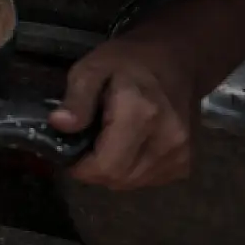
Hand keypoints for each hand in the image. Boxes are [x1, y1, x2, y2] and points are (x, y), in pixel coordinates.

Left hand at [52, 36, 198, 191]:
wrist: (177, 60)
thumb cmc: (129, 61)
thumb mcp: (92, 67)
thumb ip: (77, 98)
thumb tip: (60, 125)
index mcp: (140, 115)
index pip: (106, 166)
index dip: (80, 167)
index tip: (67, 151)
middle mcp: (166, 141)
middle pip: (118, 179)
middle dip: (93, 170)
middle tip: (83, 144)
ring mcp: (180, 154)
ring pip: (133, 183)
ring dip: (112, 171)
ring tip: (104, 143)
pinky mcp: (185, 163)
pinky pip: (148, 180)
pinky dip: (131, 171)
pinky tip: (125, 147)